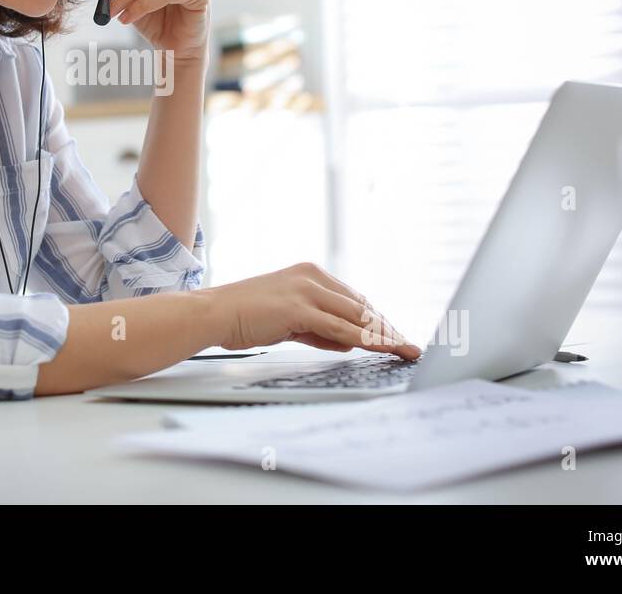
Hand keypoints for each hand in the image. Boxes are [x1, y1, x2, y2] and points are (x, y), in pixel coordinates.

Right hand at [205, 263, 422, 359]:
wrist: (213, 312)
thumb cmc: (244, 316)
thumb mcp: (288, 319)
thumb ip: (318, 327)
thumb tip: (347, 340)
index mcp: (309, 273)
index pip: (353, 298)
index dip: (377, 319)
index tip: (394, 335)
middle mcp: (312, 276)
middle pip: (361, 305)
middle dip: (386, 328)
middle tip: (408, 345)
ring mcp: (306, 290)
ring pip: (356, 315)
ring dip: (382, 335)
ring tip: (403, 349)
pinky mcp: (299, 308)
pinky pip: (340, 326)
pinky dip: (363, 339)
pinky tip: (379, 349)